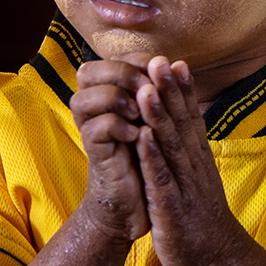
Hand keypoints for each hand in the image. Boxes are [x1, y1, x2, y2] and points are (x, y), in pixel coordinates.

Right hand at [70, 57, 152, 243]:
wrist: (141, 204)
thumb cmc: (150, 159)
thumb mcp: (160, 123)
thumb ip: (164, 96)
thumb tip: (179, 64)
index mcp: (113, 97)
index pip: (112, 60)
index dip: (138, 60)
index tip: (163, 68)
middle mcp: (96, 110)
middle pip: (90, 71)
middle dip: (123, 73)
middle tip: (149, 86)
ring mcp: (92, 131)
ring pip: (85, 98)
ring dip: (117, 98)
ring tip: (140, 110)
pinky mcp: (95, 155)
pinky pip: (96, 130)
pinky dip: (118, 127)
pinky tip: (137, 134)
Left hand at [134, 57, 247, 265]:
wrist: (216, 257)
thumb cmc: (201, 216)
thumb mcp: (198, 179)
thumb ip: (190, 152)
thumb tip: (184, 125)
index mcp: (198, 159)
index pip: (191, 118)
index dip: (182, 90)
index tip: (173, 61)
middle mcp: (194, 166)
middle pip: (180, 124)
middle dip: (169, 92)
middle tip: (159, 60)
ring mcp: (185, 186)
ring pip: (171, 146)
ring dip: (159, 116)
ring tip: (148, 88)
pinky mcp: (172, 208)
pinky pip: (161, 179)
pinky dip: (153, 157)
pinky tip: (143, 137)